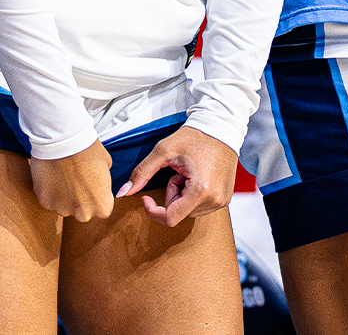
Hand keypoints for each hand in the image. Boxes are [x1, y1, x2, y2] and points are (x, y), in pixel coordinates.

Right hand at [28, 140, 114, 221]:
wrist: (64, 140)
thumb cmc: (88, 149)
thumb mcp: (106, 165)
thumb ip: (103, 183)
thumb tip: (97, 184)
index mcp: (102, 206)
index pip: (102, 208)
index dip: (96, 194)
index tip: (91, 182)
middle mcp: (83, 214)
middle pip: (82, 211)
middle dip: (80, 199)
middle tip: (75, 180)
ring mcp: (62, 209)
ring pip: (63, 206)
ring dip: (63, 196)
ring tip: (61, 176)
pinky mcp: (45, 201)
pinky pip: (48, 199)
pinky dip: (49, 190)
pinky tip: (50, 175)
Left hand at [117, 126, 236, 226]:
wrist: (221, 129)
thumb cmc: (193, 137)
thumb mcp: (163, 151)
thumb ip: (142, 173)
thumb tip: (123, 193)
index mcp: (200, 190)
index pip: (170, 218)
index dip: (153, 211)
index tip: (145, 197)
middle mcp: (214, 200)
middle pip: (178, 213)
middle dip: (171, 194)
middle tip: (177, 172)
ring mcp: (221, 201)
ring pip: (187, 211)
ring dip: (181, 195)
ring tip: (188, 173)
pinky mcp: (224, 200)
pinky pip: (199, 206)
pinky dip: (192, 195)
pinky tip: (197, 177)